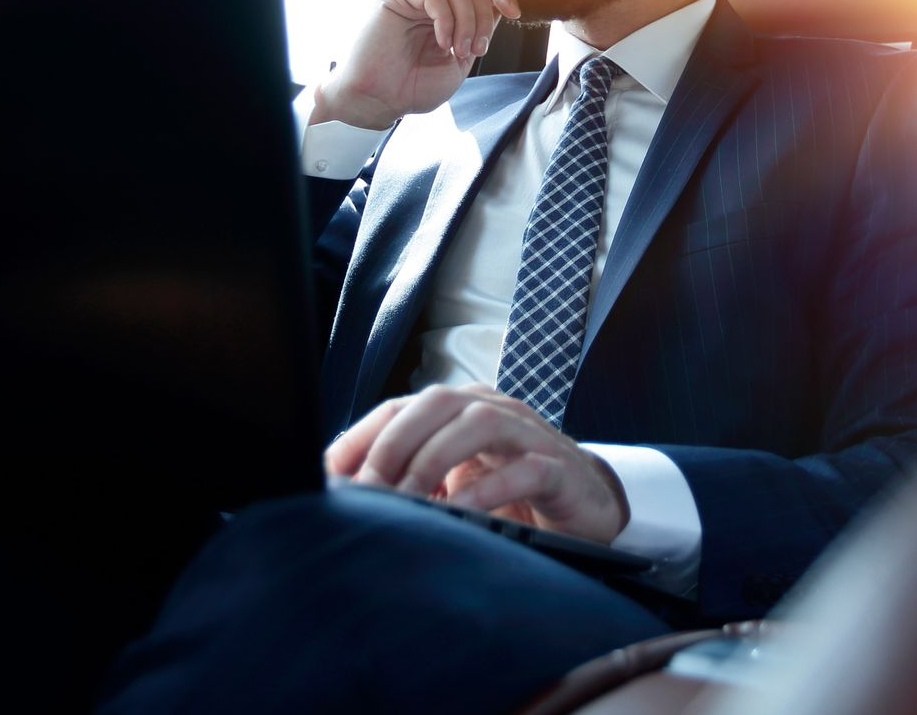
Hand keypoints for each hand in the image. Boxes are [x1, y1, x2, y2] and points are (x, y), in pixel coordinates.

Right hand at [310, 0, 521, 129]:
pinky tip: (442, 43)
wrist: (380, 101)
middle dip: (483, 19)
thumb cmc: (413, 86)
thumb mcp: (460, 61)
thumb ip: (478, 32)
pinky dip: (446, 20)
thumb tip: (502, 5)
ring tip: (457, 51)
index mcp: (446, 11)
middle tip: (474, 51)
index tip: (514, 13)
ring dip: (467, 22)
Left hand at [324, 384, 629, 543]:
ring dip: (433, 461)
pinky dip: (490, 488)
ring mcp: (529, 436)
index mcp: (460, 409)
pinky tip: (463, 512)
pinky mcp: (560, 469)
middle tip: (368, 492)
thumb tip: (342, 494)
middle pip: (436, 404)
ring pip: (477, 424)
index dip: (362, 436)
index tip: (330, 475)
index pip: (401, 408)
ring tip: (409, 501)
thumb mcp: (451, 483)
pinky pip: (525, 468)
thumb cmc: (511, 492)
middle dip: (393, 446)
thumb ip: (408, 480)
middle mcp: (492, 410)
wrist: (586, 506)